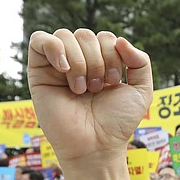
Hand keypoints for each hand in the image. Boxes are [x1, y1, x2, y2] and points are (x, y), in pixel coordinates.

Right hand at [27, 29, 153, 166]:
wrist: (96, 144)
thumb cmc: (116, 123)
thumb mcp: (141, 91)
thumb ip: (141, 62)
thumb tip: (121, 40)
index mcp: (101, 63)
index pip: (105, 37)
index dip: (112, 54)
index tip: (113, 82)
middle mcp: (78, 61)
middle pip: (85, 34)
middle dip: (97, 59)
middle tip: (98, 87)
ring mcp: (57, 66)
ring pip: (65, 35)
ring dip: (80, 61)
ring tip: (83, 88)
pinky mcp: (38, 73)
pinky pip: (39, 39)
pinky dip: (54, 48)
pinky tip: (65, 69)